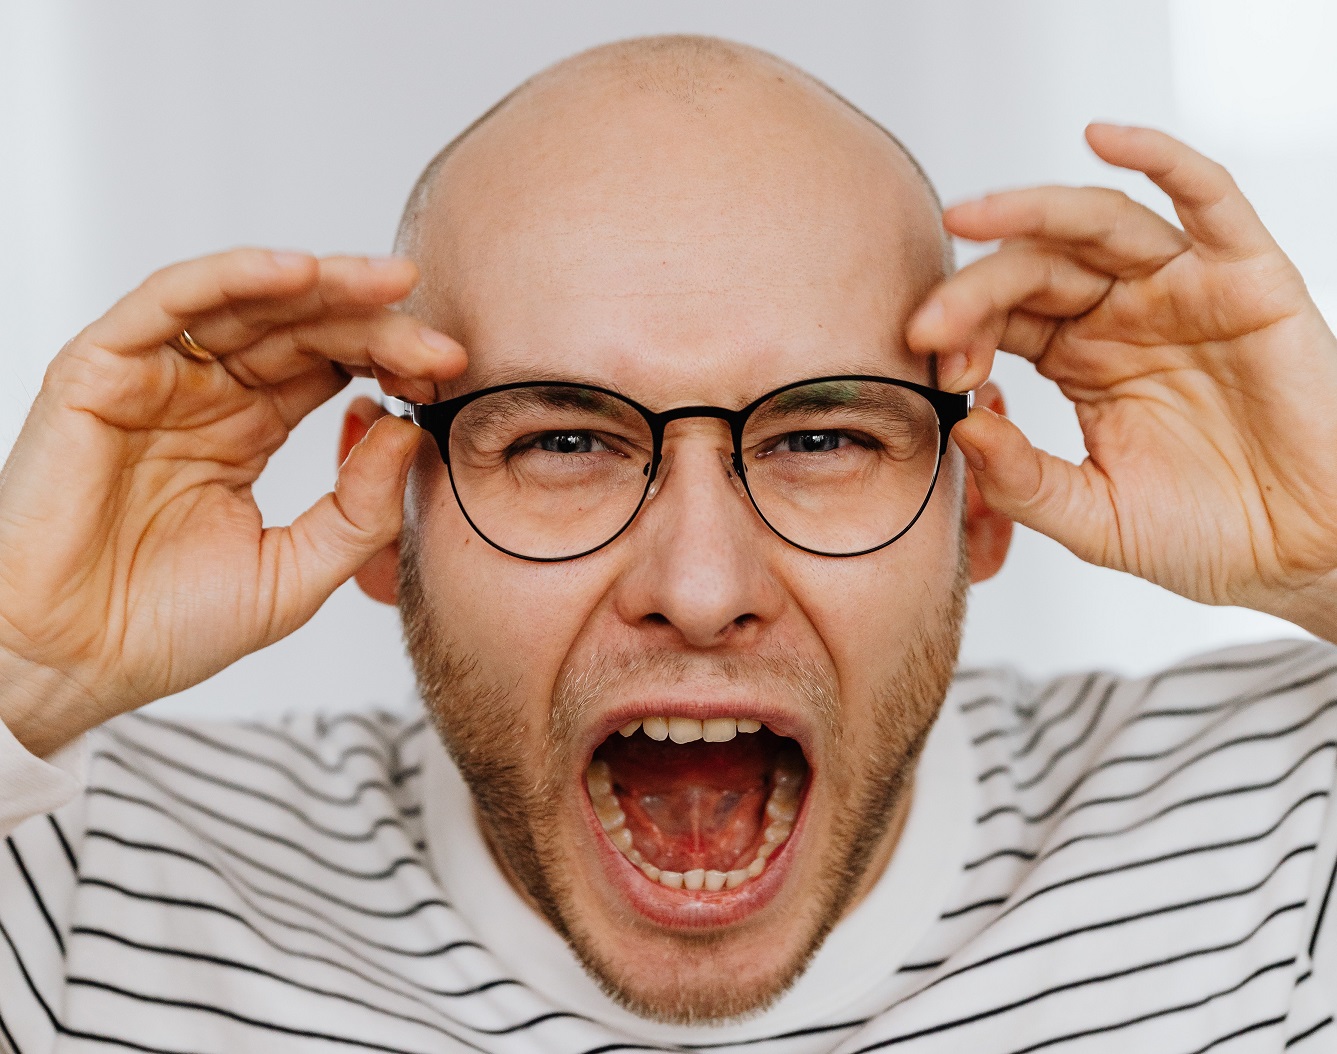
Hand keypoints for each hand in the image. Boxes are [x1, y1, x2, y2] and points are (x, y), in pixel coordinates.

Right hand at [0, 249, 465, 755]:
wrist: (69, 665)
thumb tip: (406, 431)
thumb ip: (359, 509)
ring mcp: (154, 379)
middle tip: (438, 337)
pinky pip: (169, 304)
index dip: (391, 359)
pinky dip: (232, 279)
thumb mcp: (297, 572)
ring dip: (323, 286)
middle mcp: (205, 395)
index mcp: (248, 432)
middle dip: (375, 322)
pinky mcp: (99, 372)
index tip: (451, 370)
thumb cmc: (167, 626)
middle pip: (301, 328)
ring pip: (247, 302)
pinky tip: (301, 275)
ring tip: (390, 285)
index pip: (330, 368)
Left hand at [907, 125, 1336, 638]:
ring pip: (1097, 224)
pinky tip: (1103, 136)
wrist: (1302, 551)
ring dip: (1029, 212)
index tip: (926, 361)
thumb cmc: (1204, 532)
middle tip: (927, 321)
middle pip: (1034, 267)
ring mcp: (1181, 289)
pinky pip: (1206, 196)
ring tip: (969, 215)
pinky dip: (1158, 156)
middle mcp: (1121, 313)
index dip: (960, 329)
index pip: (1002, 317)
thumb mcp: (1091, 516)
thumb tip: (962, 430)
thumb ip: (1023, 479)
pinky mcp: (1246, 276)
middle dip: (974, 289)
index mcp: (1078, 357)